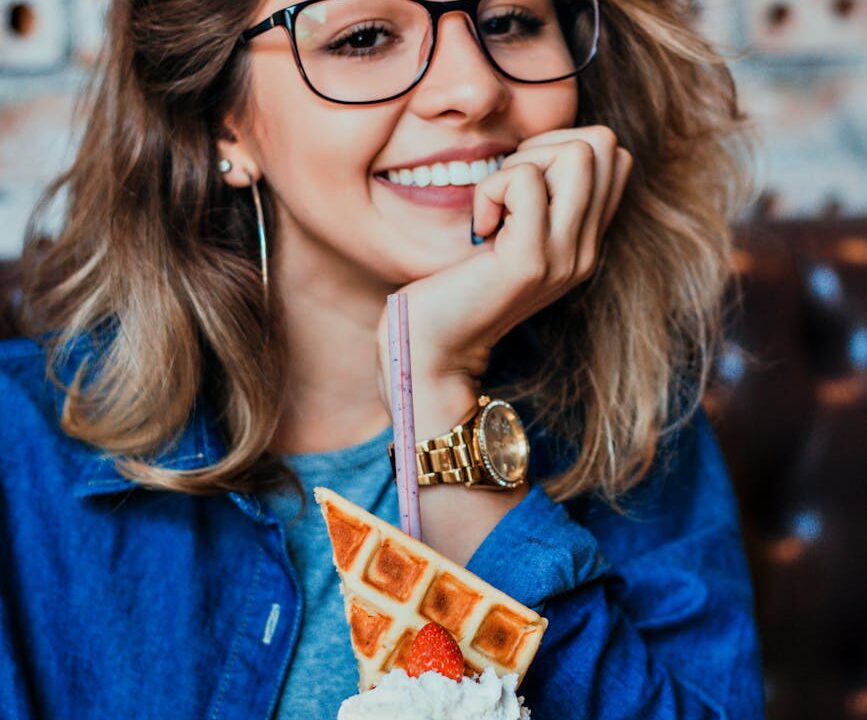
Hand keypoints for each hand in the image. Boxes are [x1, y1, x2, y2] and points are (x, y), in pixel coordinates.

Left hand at [376, 125, 633, 438]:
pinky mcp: (530, 261)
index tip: (518, 182)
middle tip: (505, 189)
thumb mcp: (511, 240)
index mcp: (585, 242)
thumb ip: (537, 202)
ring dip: (522, 164)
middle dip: (544, 146)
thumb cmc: (457, 285)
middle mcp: (585, 250)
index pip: (613, 157)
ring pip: (577, 153)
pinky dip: (492, 188)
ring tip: (495, 206)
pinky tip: (480, 226)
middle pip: (603, 145)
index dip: (560, 147)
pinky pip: (525, 180)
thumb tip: (536, 149)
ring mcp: (564, 257)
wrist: (436, 347)